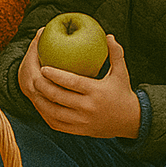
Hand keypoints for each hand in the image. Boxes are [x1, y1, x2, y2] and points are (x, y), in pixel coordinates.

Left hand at [21, 30, 140, 138]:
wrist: (131, 122)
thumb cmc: (122, 93)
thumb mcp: (122, 73)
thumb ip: (116, 53)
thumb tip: (109, 35)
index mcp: (97, 92)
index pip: (72, 82)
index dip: (55, 75)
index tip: (43, 67)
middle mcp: (88, 108)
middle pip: (58, 97)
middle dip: (42, 86)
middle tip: (34, 76)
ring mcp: (83, 121)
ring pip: (54, 112)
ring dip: (40, 101)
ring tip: (34, 89)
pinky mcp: (79, 131)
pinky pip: (57, 124)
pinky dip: (45, 114)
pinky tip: (40, 104)